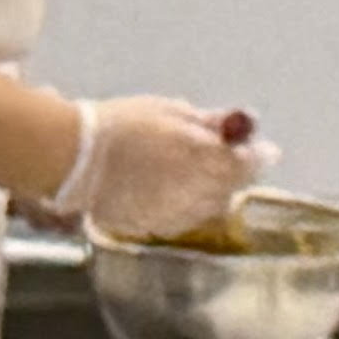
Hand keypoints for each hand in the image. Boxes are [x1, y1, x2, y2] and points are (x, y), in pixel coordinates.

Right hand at [67, 95, 263, 241]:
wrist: (72, 158)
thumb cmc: (120, 125)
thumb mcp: (168, 111)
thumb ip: (207, 123)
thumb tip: (236, 124)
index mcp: (203, 160)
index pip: (248, 164)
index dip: (259, 156)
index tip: (266, 150)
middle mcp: (195, 194)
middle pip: (231, 190)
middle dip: (234, 175)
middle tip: (229, 159)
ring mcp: (173, 216)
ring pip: (208, 209)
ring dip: (211, 192)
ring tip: (193, 173)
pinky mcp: (151, 228)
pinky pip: (181, 219)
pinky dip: (185, 206)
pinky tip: (169, 190)